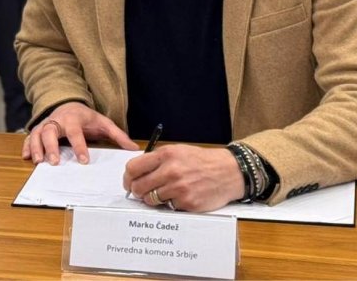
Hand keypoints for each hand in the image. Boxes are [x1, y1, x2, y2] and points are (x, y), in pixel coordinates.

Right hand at [22, 103, 136, 164]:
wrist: (69, 104)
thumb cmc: (86, 117)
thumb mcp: (103, 122)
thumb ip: (117, 135)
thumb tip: (133, 148)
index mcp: (73, 118)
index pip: (75, 132)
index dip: (79, 146)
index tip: (84, 160)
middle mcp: (57, 120)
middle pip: (50, 131)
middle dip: (51, 146)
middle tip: (54, 162)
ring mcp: (46, 124)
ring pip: (37, 134)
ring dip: (36, 147)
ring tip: (39, 162)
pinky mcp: (38, 129)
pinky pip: (29, 137)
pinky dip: (27, 146)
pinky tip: (27, 157)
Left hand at [123, 144, 245, 212]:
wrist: (228, 171)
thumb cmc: (202, 161)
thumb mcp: (177, 151)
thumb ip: (157, 160)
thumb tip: (136, 173)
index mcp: (166, 155)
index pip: (133, 168)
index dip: (127, 177)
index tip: (128, 182)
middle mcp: (170, 171)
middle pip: (139, 186)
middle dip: (137, 191)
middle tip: (140, 192)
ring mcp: (179, 188)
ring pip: (151, 199)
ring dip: (152, 199)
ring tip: (161, 194)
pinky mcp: (188, 203)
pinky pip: (168, 207)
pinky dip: (169, 204)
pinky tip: (177, 197)